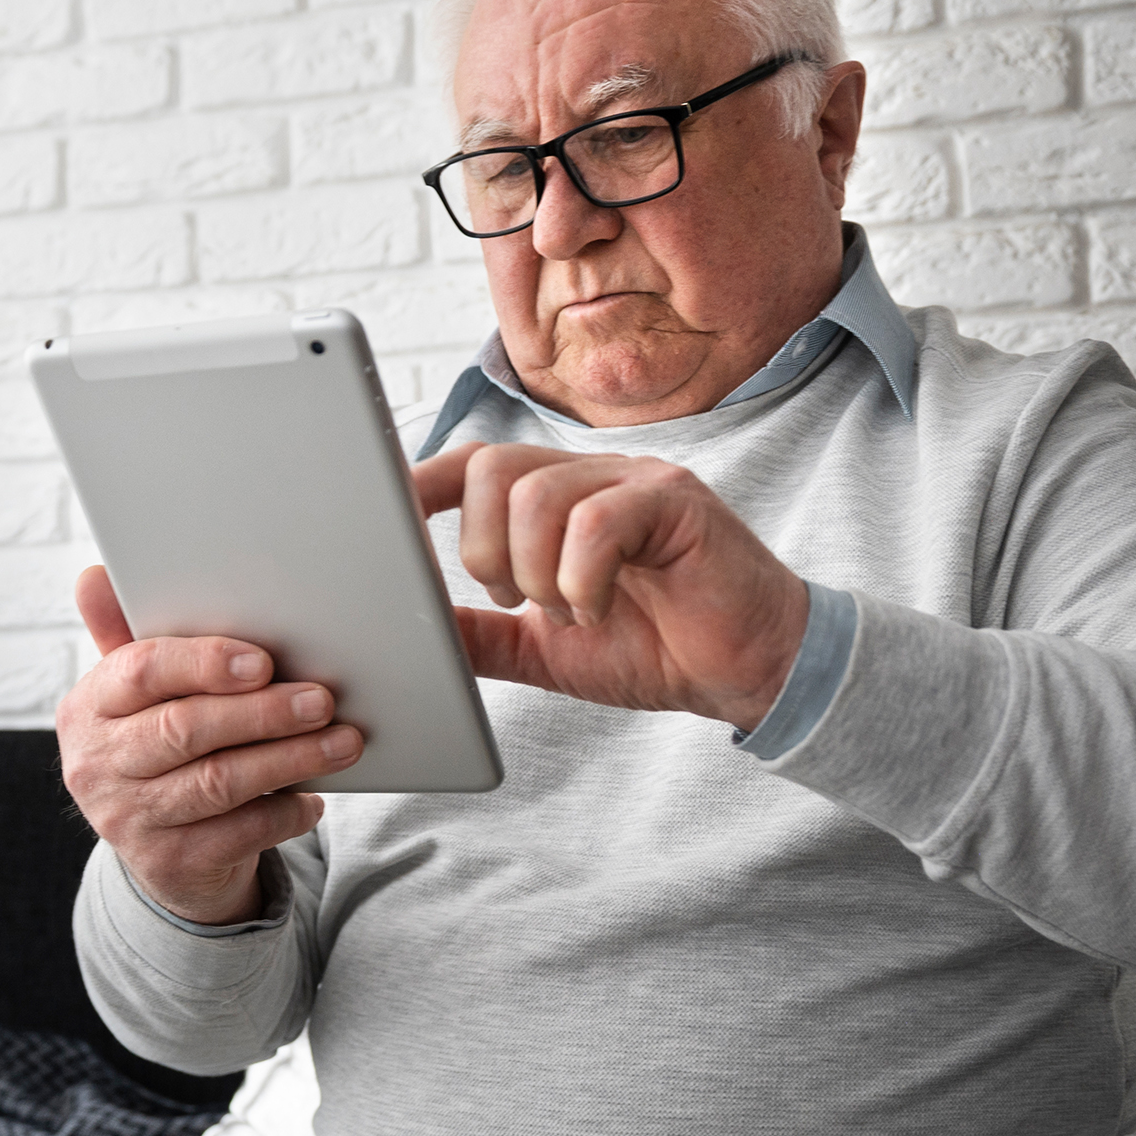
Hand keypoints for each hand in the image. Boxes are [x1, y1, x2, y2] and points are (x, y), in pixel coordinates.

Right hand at [56, 565, 363, 925]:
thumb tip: (95, 575)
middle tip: (323, 698)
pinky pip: (239, 834)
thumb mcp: (136, 698)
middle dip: (262, 712)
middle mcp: (96, 765)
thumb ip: (126, 636)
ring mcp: (128, 820)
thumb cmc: (158, 749)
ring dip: (290, 758)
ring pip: (219, 783)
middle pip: (185, 729)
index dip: (203, 663)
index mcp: (87, 708)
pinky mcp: (168, 864)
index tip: (261, 660)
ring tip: (342, 741)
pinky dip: (284, 812)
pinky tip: (315, 797)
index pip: (139, 671)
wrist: (160, 854)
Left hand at [411, 443, 809, 727]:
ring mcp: (635, 480)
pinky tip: (602, 609)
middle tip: (526, 600)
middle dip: (485, 550)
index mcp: (557, 496)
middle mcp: (592, 473)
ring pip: (536, 495)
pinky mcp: (676, 500)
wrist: (750, 671)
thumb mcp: (547, 648)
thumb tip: (412, 628)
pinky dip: (582, 580)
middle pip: (491, 469)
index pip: (472, 464)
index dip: (422, 487)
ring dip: (537, 572)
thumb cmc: (658, 647)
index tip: (386, 524)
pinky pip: (595, 522)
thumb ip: (483, 632)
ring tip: (571, 609)